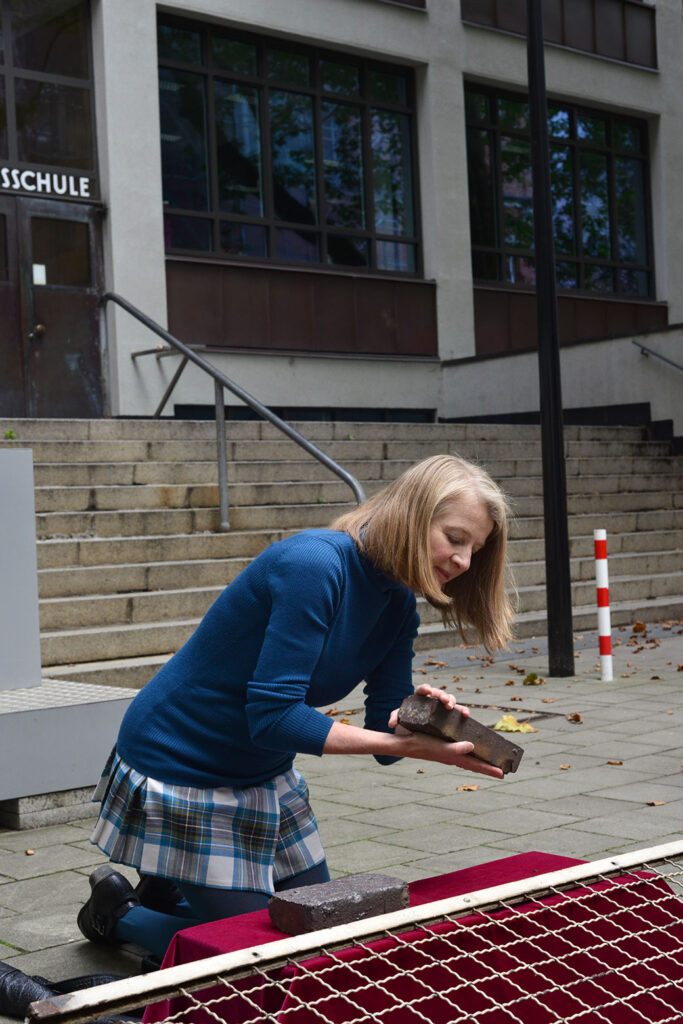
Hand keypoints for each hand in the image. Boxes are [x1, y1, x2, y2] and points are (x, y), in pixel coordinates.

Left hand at [387, 683, 469, 729]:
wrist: (413, 732)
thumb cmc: (406, 722)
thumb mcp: (400, 718)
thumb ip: (395, 717)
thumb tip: (392, 723)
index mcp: (419, 697)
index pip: (422, 690)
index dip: (425, 688)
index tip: (427, 691)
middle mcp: (432, 699)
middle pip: (438, 693)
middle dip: (442, 695)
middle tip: (445, 701)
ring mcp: (441, 706)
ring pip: (449, 699)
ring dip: (453, 701)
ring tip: (454, 707)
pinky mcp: (448, 714)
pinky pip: (457, 710)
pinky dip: (462, 711)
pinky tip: (466, 715)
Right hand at [388, 685, 502, 778]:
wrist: (406, 744)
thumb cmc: (422, 745)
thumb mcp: (440, 747)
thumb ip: (455, 748)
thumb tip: (472, 746)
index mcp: (455, 758)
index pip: (476, 765)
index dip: (489, 769)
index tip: (503, 774)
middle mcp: (454, 757)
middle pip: (475, 764)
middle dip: (487, 767)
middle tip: (501, 770)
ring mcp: (449, 753)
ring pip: (469, 759)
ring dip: (480, 761)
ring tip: (490, 762)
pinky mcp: (444, 747)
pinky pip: (461, 752)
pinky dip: (470, 752)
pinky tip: (471, 749)